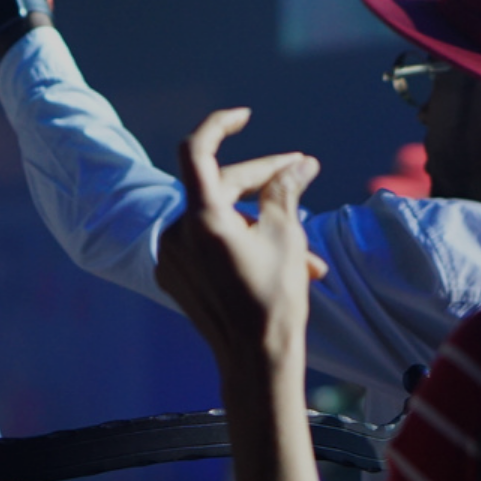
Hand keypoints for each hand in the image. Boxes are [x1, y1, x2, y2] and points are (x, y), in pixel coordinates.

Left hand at [155, 108, 324, 371]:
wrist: (255, 362)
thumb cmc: (274, 298)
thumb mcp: (287, 236)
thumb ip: (286, 190)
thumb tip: (298, 164)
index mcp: (202, 218)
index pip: (198, 151)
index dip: (219, 126)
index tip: (246, 117)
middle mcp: (178, 233)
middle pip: (219, 188)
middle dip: (263, 182)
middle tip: (302, 174)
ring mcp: (172, 257)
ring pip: (220, 221)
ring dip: (260, 224)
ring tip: (307, 251)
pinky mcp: (175, 278)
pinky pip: (209, 247)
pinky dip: (241, 245)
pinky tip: (279, 263)